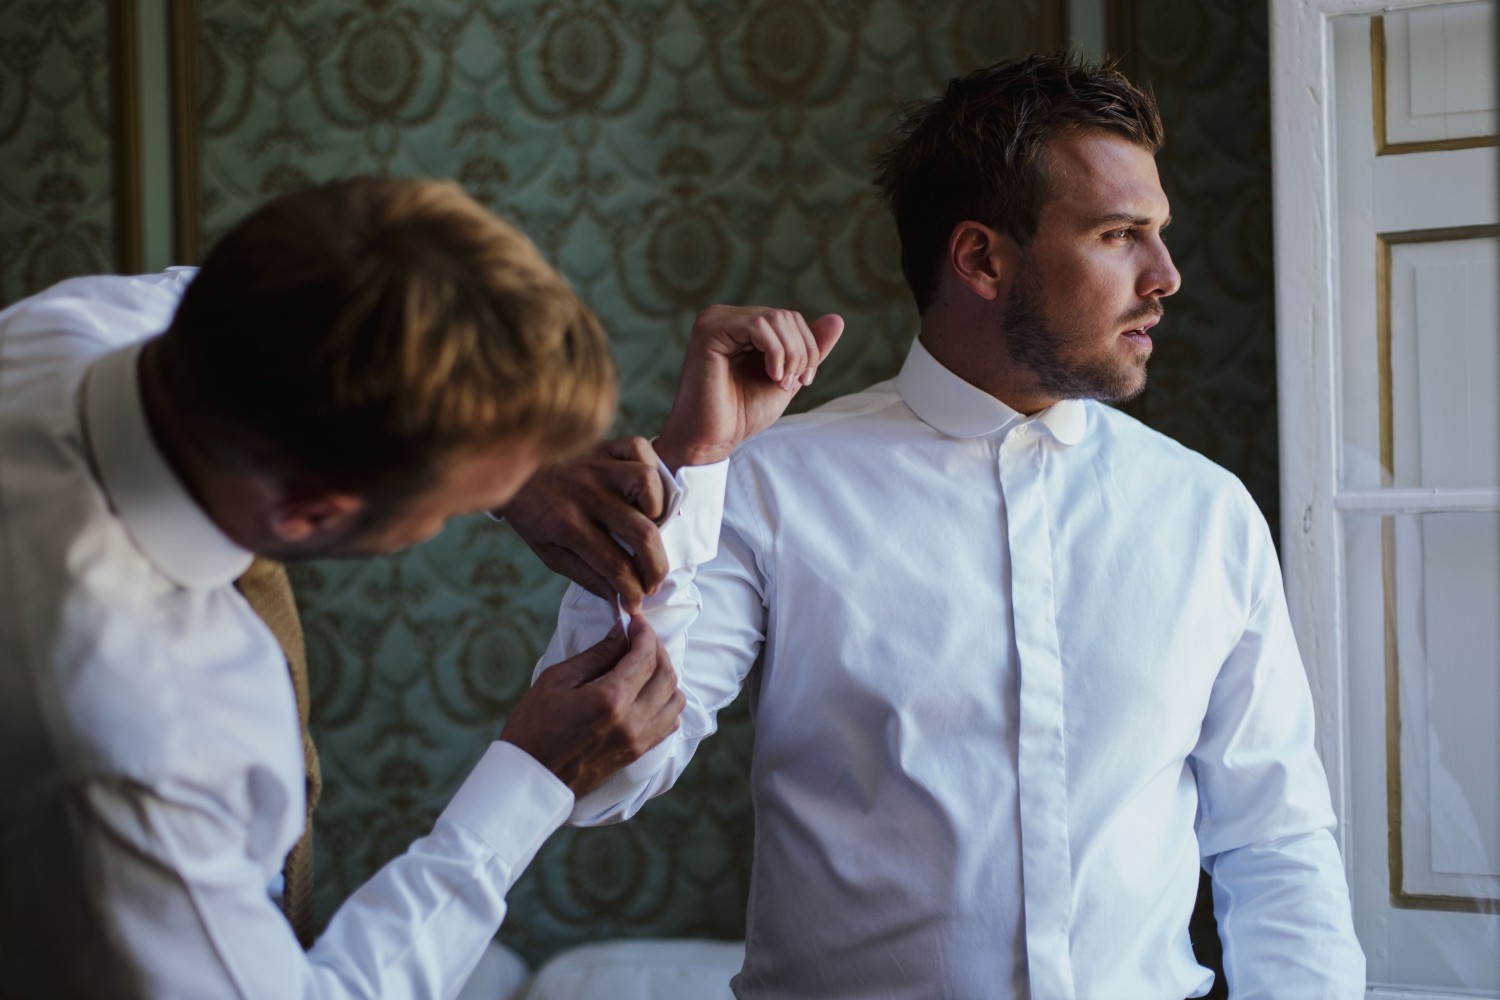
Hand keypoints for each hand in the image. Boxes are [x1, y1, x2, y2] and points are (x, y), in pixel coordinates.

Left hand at [496, 437, 668, 611]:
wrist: (504, 467)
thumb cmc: (531, 513)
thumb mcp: (548, 552)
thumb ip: (586, 576)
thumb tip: (620, 601)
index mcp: (567, 524)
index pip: (614, 564)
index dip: (632, 591)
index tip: (637, 603)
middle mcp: (585, 493)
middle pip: (641, 532)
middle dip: (657, 566)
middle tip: (655, 581)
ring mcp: (596, 465)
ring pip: (646, 482)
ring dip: (658, 510)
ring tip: (652, 527)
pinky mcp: (603, 444)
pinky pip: (640, 448)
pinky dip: (652, 468)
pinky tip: (647, 490)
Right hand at [500, 618, 683, 795]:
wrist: (530, 780)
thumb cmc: (533, 728)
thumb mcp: (556, 681)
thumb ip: (595, 655)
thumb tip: (621, 632)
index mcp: (610, 700)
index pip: (645, 657)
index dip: (645, 633)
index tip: (636, 621)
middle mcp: (632, 721)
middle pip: (666, 676)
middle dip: (658, 650)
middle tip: (641, 638)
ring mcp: (638, 741)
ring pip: (675, 700)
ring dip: (667, 676)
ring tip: (646, 664)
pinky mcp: (637, 754)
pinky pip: (669, 724)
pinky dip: (667, 703)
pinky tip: (649, 693)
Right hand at [656, 306, 843, 470]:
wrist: (712, 440)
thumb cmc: (742, 413)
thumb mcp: (788, 377)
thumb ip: (809, 350)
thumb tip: (837, 319)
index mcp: (740, 325)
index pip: (789, 318)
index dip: (808, 347)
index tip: (803, 381)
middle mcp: (724, 317)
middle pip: (785, 316)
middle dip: (801, 352)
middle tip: (792, 383)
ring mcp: (714, 321)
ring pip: (775, 319)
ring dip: (791, 355)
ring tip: (780, 382)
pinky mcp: (708, 331)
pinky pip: (759, 326)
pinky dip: (776, 352)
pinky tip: (772, 376)